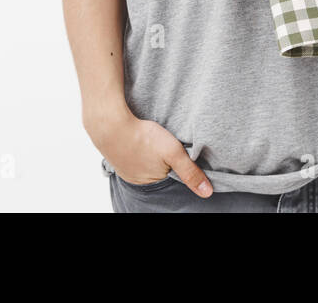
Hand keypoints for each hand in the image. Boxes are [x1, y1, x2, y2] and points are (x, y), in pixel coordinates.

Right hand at [86, 108, 213, 197]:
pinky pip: (130, 153)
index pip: (169, 175)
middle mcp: (135, 179)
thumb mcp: (173, 152)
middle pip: (155, 169)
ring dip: (147, 152)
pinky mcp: (114, 153)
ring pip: (142, 160)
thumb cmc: (142, 137)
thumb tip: (208, 193)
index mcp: (150, 182)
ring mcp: (122, 167)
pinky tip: (137, 137)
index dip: (174, 163)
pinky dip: (135, 146)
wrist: (110, 123)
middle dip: (161, 159)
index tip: (176, 150)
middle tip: (162, 142)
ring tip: (150, 139)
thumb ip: (190, 172)